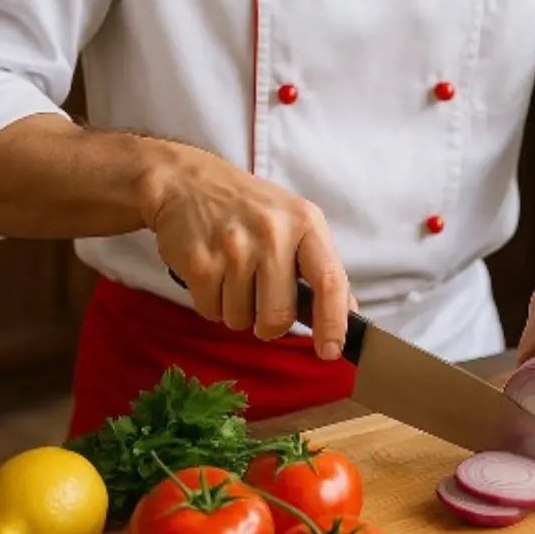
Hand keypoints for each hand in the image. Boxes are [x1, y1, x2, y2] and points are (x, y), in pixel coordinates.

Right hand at [143, 142, 351, 360]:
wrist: (188, 183)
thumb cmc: (248, 208)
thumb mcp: (293, 221)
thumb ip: (320, 265)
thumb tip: (346, 313)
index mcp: (305, 221)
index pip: (329, 279)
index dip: (333, 321)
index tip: (330, 350)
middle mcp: (272, 232)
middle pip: (279, 314)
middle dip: (269, 324)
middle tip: (261, 303)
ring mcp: (234, 247)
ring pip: (241, 319)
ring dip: (237, 310)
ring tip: (231, 273)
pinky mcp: (201, 262)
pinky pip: (212, 312)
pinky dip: (211, 303)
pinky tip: (212, 272)